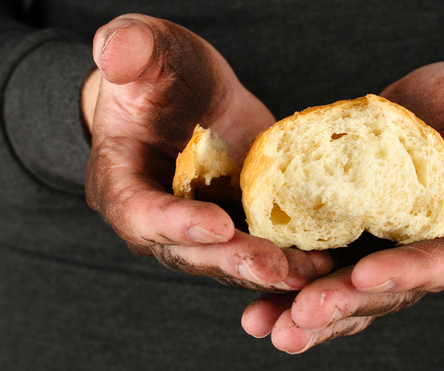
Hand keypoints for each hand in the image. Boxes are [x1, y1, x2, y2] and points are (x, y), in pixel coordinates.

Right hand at [83, 14, 328, 290]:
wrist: (186, 95)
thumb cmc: (158, 74)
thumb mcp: (146, 49)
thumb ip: (130, 47)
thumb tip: (119, 54)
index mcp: (120, 180)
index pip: (140, 212)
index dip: (177, 224)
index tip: (218, 225)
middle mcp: (156, 218)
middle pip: (189, 252)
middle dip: (233, 261)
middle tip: (275, 268)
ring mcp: (197, 227)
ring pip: (228, 260)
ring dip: (268, 269)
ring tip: (310, 272)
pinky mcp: (233, 222)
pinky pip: (256, 247)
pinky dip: (289, 257)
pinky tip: (324, 259)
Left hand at [241, 58, 443, 351]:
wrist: (437, 111)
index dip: (411, 272)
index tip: (367, 274)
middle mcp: (422, 250)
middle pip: (387, 291)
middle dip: (345, 307)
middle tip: (301, 318)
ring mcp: (382, 249)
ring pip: (347, 295)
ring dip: (309, 315)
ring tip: (267, 327)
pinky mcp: (349, 239)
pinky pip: (319, 272)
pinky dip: (287, 292)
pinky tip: (253, 306)